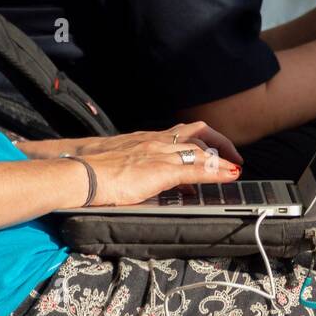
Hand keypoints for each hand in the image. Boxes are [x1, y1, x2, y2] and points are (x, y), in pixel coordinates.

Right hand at [82, 140, 240, 207]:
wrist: (80, 173)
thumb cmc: (91, 171)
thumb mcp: (118, 165)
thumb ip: (135, 170)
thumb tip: (145, 182)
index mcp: (145, 139)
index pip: (180, 134)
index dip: (199, 141)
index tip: (209, 150)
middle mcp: (156, 141)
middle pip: (197, 133)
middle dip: (217, 143)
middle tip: (230, 157)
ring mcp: (160, 154)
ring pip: (201, 149)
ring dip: (221, 158)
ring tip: (234, 168)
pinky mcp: (161, 170)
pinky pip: (197, 169)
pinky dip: (217, 171)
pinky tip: (230, 175)